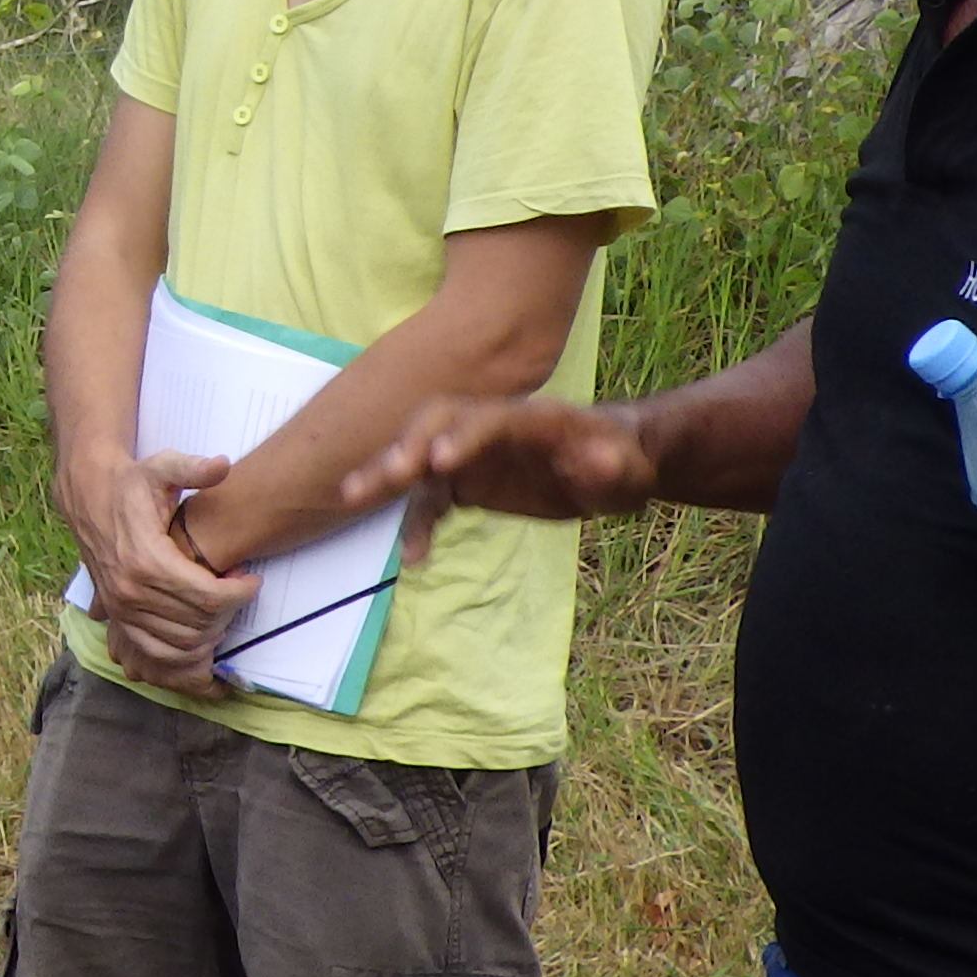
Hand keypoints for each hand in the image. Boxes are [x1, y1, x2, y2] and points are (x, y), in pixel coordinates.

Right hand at [58, 445, 255, 694]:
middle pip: (197, 623)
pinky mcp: (117, 616)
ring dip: (209, 632)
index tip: (251, 579)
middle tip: (239, 591)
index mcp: (146, 559)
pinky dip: (181, 654)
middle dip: (228, 612)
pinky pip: (153, 652)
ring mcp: (121, 608)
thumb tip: (222, 465)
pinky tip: (201, 634)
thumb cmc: (131, 483)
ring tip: (222, 608)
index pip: (207, 596)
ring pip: (179, 643)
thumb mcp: (161, 467)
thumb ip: (192, 469)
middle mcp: (131, 590)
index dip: (238, 593)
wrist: (88, 495)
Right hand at [340, 398, 660, 563]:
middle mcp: (488, 429)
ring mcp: (471, 454)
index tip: (438, 464)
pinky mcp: (464, 482)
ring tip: (349, 497)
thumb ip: (612, 464)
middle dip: (408, 445)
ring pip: (418, 457)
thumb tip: (601, 462)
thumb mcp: (628, 468)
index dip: (462, 438)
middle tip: (388, 476)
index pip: (488, 420)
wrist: (608, 465)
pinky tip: (411, 557)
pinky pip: (429, 499)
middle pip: (437, 425)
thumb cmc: (622, 463)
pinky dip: (416, 523)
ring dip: (385, 473)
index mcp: (528, 418)